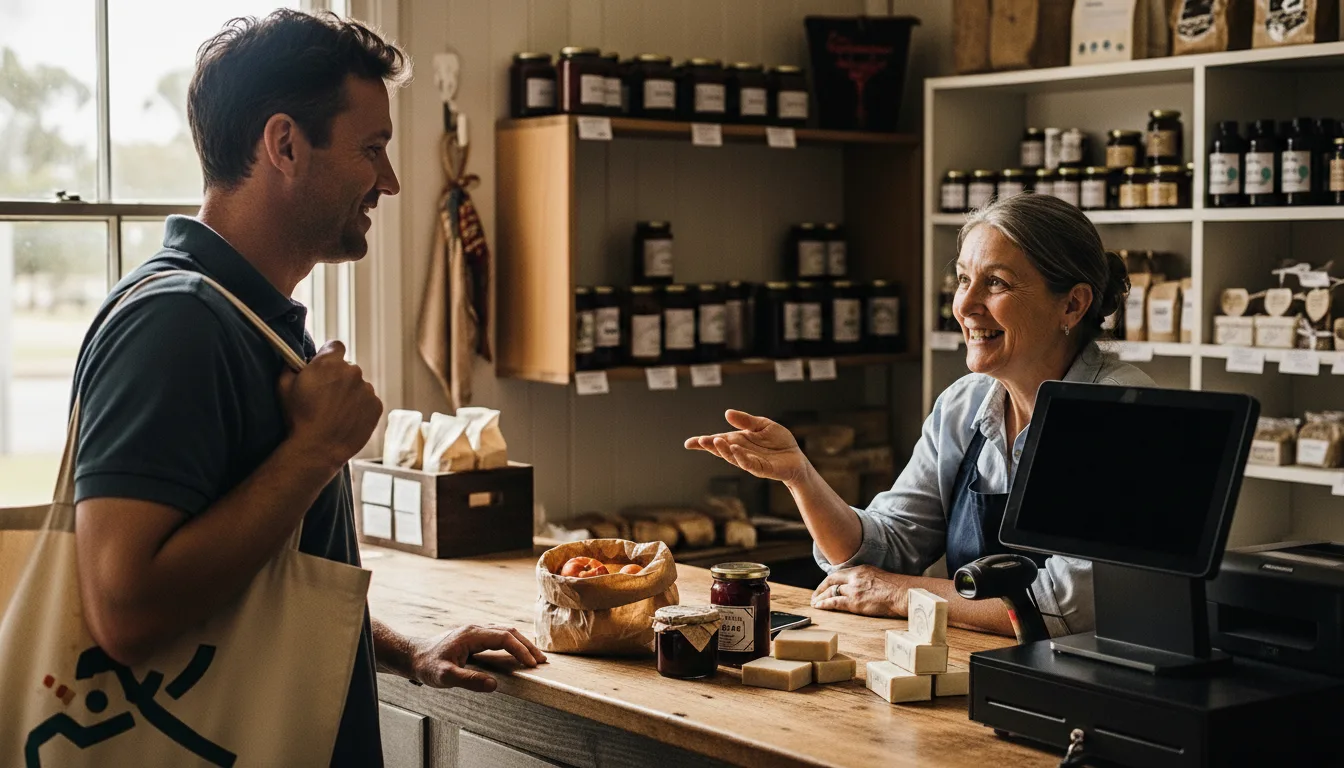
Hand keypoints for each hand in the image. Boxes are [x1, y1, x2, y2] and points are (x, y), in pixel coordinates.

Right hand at [277, 341, 381, 468]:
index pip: (335, 346)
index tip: (323, 367)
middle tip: (326, 396)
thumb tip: (293, 360)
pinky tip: (346, 420)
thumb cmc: (298, 417)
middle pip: (348, 368)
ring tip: (335, 412)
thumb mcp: (284, 387)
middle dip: (338, 377)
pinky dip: (360, 408)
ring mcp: (367, 389)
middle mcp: (353, 371)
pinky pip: (368, 401)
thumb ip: (290, 366)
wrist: (318, 448)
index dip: (328, 356)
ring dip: (350, 394)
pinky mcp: (376, 406)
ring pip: (359, 386)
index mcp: (330, 362)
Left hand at [409, 624, 547, 691]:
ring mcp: (475, 631)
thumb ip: (469, 680)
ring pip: (505, 632)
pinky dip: (513, 643)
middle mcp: (476, 629)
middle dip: (527, 646)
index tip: (532, 664)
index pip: (504, 637)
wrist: (413, 656)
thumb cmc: (428, 666)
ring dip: (522, 643)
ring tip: (535, 658)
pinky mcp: (474, 637)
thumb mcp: (445, 677)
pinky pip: (499, 635)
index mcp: (472, 635)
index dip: (520, 650)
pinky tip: (517, 653)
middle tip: (542, 662)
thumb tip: (494, 685)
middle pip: (509, 631)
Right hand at [684, 410, 810, 485]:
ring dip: (723, 451)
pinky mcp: (762, 469)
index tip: (688, 443)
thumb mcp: (762, 425)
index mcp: (738, 441)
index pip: (718, 441)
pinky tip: (735, 449)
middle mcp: (741, 452)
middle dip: (710, 446)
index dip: (702, 443)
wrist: (796, 457)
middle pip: (721, 450)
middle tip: (701, 441)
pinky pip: (749, 464)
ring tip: (715, 441)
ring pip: (733, 458)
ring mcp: (750, 462)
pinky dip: (741, 457)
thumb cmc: (778, 442)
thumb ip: (746, 420)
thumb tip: (727, 413)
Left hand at [811, 565, 907, 617]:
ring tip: (815, 604)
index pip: (839, 573)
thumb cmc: (896, 589)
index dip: (829, 581)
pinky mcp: (855, 602)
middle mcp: (855, 577)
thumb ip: (867, 580)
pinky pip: (834, 602)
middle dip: (820, 588)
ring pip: (831, 592)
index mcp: (861, 569)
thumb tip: (862, 587)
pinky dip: (825, 604)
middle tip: (815, 596)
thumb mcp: (879, 577)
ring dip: (821, 598)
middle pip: (831, 581)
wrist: (903, 594)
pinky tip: (819, 607)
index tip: (824, 586)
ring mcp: (854, 589)